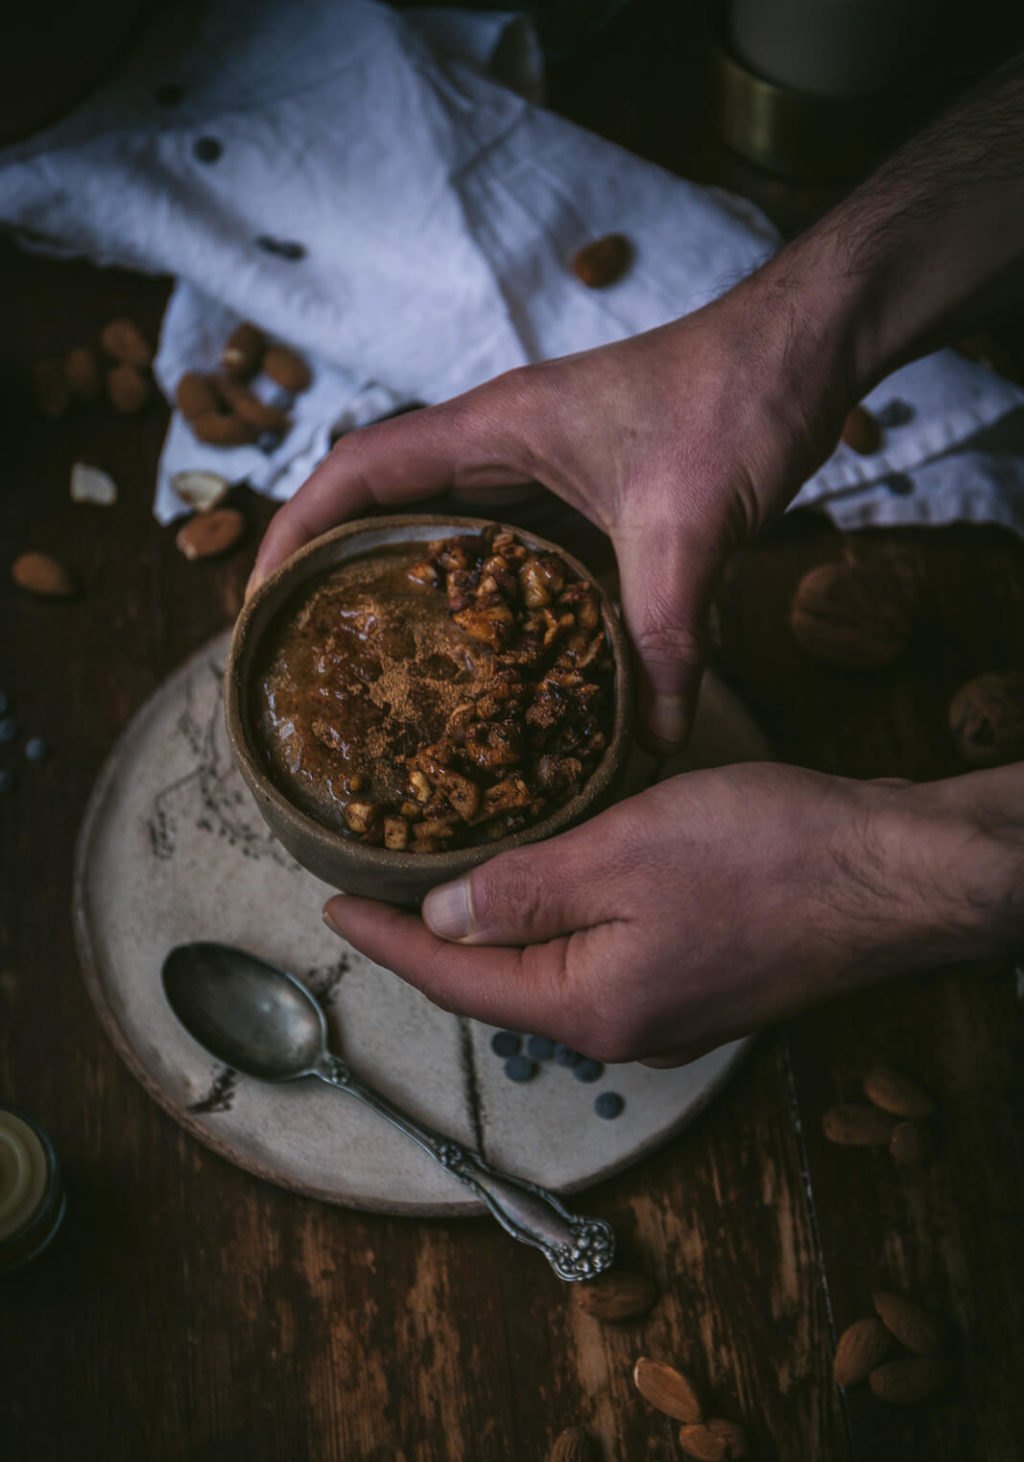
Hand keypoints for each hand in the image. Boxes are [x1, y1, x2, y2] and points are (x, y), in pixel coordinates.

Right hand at [251, 286, 852, 750]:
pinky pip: (511, 542)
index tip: (261, 598)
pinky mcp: (582, 486)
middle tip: (312, 653)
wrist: (803, 351)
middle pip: (386, 502)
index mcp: (496, 428)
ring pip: (447, 525)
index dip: (298, 529)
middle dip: (339, 569)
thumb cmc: (737, 400)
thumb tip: (649, 737)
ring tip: (380, 666)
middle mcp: (504, 443)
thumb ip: (665, 635)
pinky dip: (489, 593)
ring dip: (411, 583)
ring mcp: (541, 463)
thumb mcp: (693, 527)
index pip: (359, 470)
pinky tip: (493, 653)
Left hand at [321, 765, 964, 1065]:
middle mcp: (625, 1029)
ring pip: (554, 972)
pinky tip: (552, 884)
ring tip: (449, 882)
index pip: (457, 979)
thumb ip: (524, 891)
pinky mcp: (706, 983)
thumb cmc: (769, 856)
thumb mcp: (624, 852)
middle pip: (502, 986)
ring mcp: (671, 1012)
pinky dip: (560, 923)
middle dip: (435, 942)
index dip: (387, 942)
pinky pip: (603, 959)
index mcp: (591, 1004)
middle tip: (379, 891)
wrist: (896, 876)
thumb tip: (442, 920)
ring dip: (498, 930)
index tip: (331, 910)